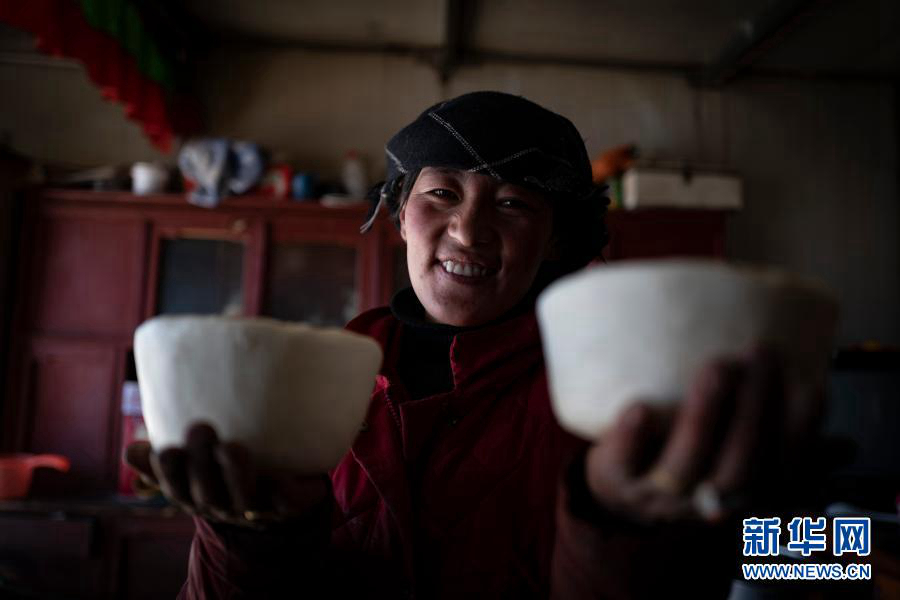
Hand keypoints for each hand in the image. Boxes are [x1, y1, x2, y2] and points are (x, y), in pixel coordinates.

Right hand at [125, 423, 329, 528]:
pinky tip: (281, 476)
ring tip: (232, 446)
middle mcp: (222, 505)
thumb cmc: (228, 474)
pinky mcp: (288, 507)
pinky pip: (285, 504)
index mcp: (196, 495)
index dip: (168, 472)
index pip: (176, 487)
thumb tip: (130, 452)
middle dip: (201, 463)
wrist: (283, 499)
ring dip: (235, 473)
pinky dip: (282, 491)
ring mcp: (256, 509)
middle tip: (200, 427)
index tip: (166, 448)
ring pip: (243, 498)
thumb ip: (164, 459)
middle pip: (207, 492)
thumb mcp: (194, 466)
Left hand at [584, 345, 822, 524]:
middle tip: (762, 353)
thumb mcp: (737, 463)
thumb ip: (783, 450)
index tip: (811, 385)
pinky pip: (623, 464)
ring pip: (686, 465)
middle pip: (738, 466)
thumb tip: (844, 447)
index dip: (800, 432)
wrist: (620, 493)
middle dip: (754, 410)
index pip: (782, 471)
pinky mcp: (615, 479)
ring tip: (718, 366)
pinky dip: (631, 437)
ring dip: (705, 415)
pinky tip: (638, 406)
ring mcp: (657, 493)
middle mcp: (703, 500)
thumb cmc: (687, 463)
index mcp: (740, 495)